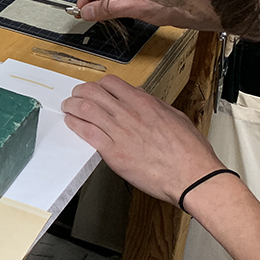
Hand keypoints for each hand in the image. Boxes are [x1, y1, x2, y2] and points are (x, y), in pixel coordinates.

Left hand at [61, 75, 223, 204]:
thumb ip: (154, 105)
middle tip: (75, 96)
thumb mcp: (175, 116)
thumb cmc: (188, 151)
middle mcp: (129, 113)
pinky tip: (71, 123)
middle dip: (80, 92)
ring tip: (68, 107)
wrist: (191, 176)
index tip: (94, 90)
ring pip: (85, 109)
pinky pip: (87, 133)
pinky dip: (75, 125)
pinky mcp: (113, 152)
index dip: (98, 85)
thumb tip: (138, 96)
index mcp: (144, 103)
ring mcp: (120, 132)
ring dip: (72, 106)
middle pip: (92, 92)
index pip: (111, 83)